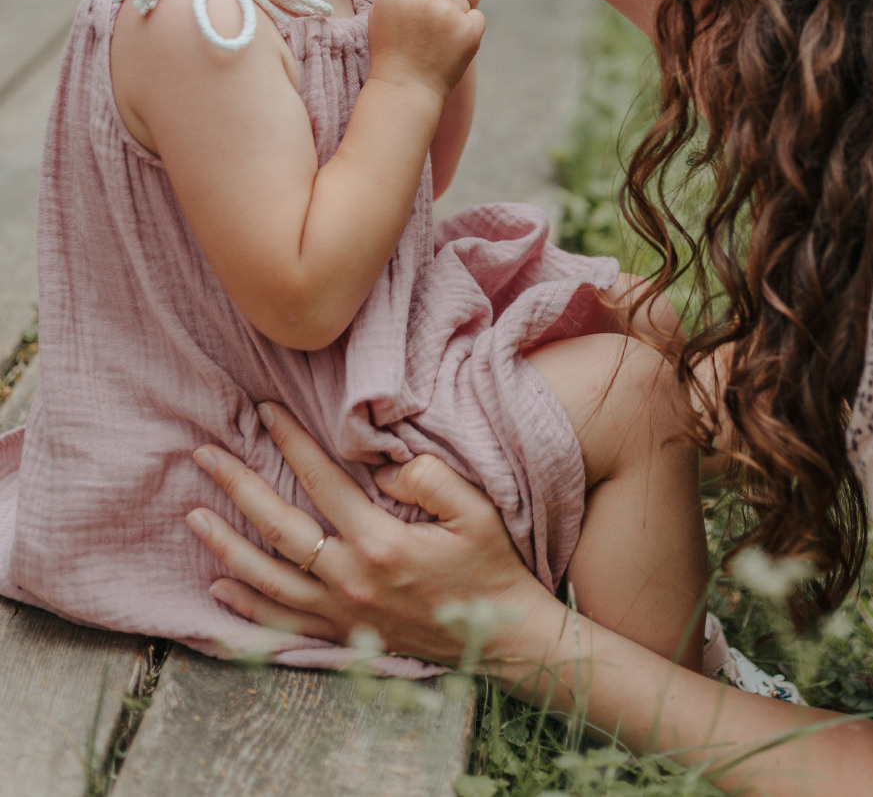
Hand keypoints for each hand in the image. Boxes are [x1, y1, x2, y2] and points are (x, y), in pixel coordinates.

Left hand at [185, 402, 543, 663]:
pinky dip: (245, 608)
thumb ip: (429, 478)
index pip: (321, 483)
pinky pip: (281, 625)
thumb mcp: (475, 510)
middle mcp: (351, 581)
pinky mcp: (343, 637)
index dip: (291, 443)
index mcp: (380, 543)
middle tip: (204, 455)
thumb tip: (382, 466)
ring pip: (268, 579)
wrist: (503, 637)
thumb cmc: (490, 565)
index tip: (264, 411)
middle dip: (237, 488)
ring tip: (193, 516)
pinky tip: (217, 588)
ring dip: (226, 545)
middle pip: (279, 529)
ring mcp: (342, 614)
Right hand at [368, 0, 484, 99]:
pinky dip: (466, 29)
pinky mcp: (470, 29)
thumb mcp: (383, 13)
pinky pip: (473, 15)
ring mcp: (447, 14)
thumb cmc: (391, 50)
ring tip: (435, 42)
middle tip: (425, 26)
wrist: (408, 89)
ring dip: (452, 16)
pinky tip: (449, 47)